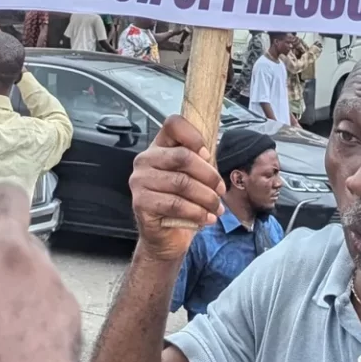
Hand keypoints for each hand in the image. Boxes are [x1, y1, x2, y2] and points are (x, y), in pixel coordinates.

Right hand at [129, 116, 223, 261]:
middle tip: (221, 190)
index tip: (207, 154)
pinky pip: (175, 204)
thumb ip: (200, 161)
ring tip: (217, 208)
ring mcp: (139, 180)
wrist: (165, 237)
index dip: (194, 136)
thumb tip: (211, 155)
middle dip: (209, 175)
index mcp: (158, 146)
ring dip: (207, 198)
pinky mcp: (140, 202)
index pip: (173, 124)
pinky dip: (196, 212)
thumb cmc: (182, 202)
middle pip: (183, 157)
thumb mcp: (194, 177)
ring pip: (182, 183)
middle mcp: (145, 159)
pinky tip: (206, 218)